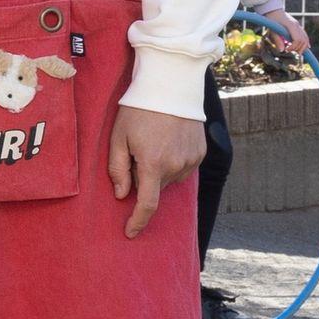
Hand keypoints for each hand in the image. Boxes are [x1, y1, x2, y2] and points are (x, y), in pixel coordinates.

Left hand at [108, 106, 205, 239]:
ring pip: (169, 179)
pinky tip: (166, 141)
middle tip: (135, 152)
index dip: (137, 222)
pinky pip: (183, 168)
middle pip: (156, 187)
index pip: (147, 205)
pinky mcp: (201, 153)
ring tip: (152, 142)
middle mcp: (176, 167)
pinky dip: (172, 162)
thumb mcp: (118, 136)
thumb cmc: (138, 109)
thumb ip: (117, 169)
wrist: (170, 86)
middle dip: (143, 178)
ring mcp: (191, 160)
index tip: (130, 232)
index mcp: (153, 164)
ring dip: (158, 170)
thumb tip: (122, 195)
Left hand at [255, 7, 311, 55]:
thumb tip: (281, 51)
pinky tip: (307, 48)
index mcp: (291, 25)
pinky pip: (305, 35)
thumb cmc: (271, 19)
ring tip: (297, 53)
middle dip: (299, 48)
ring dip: (303, 47)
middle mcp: (297, 25)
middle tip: (292, 53)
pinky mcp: (297, 26)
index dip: (293, 47)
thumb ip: (277, 40)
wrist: (273, 9)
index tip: (286, 50)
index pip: (297, 40)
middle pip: (303, 40)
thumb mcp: (272, 29)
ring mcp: (298, 25)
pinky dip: (306, 42)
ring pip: (305, 38)